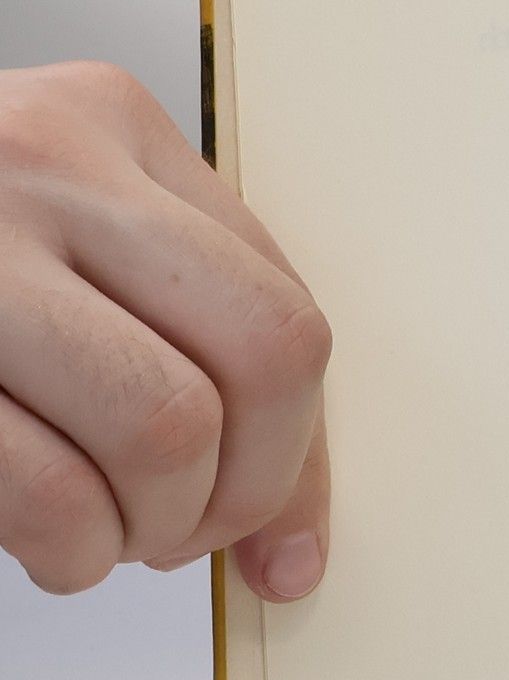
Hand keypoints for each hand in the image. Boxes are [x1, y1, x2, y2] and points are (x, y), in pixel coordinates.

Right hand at [0, 61, 329, 598]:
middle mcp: (40, 161)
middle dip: (246, 486)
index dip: (297, 449)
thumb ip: (191, 353)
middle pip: (261, 358)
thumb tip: (293, 553)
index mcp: (111, 127)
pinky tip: (50, 546)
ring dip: (150, 528)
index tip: (266, 523)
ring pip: (165, 424)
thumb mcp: (67, 255)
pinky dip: (70, 549)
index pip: (285, 311)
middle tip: (185, 529)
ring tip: (104, 537)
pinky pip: (41, 483)